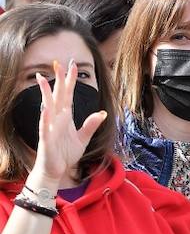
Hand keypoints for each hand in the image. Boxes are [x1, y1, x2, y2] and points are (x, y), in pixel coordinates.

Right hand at [32, 60, 105, 182]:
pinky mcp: (46, 140)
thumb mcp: (83, 138)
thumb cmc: (66, 153)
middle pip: (58, 96)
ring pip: (48, 107)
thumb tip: (102, 112)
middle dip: (58, 80)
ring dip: (46, 94)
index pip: (68, 95)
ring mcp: (49, 128)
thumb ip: (91, 125)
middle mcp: (56, 119)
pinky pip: (44, 127)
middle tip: (58, 63)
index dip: (70, 81)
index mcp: (66, 118)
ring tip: (44, 79)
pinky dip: (45, 118)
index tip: (73, 66)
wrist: (57, 170)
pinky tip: (45, 108)